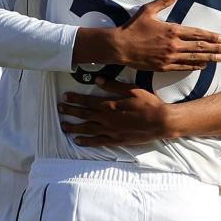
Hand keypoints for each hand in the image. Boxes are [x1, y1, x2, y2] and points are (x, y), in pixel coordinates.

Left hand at [58, 76, 174, 145]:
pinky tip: (78, 141)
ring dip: (74, 127)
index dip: (75, 99)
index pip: (88, 101)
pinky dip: (87, 141)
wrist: (161, 122)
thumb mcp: (132, 90)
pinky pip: (98, 141)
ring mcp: (111, 131)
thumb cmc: (149, 104)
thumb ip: (113, 85)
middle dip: (70, 111)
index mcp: (110, 105)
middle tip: (59, 108)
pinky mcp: (116, 140)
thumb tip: (97, 78)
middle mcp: (108, 119)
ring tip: (63, 125)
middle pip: (84, 115)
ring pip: (88, 129)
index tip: (65, 97)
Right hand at [112, 0, 220, 70]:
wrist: (120, 47)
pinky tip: (203, 66)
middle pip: (199, 47)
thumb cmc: (133, 27)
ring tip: (220, 59)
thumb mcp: (148, 10)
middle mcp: (173, 44)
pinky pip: (183, 67)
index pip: (197, 33)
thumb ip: (164, 1)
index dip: (211, 36)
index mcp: (172, 30)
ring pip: (194, 58)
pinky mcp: (164, 66)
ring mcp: (169, 57)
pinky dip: (195, 66)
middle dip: (215, 48)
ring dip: (209, 58)